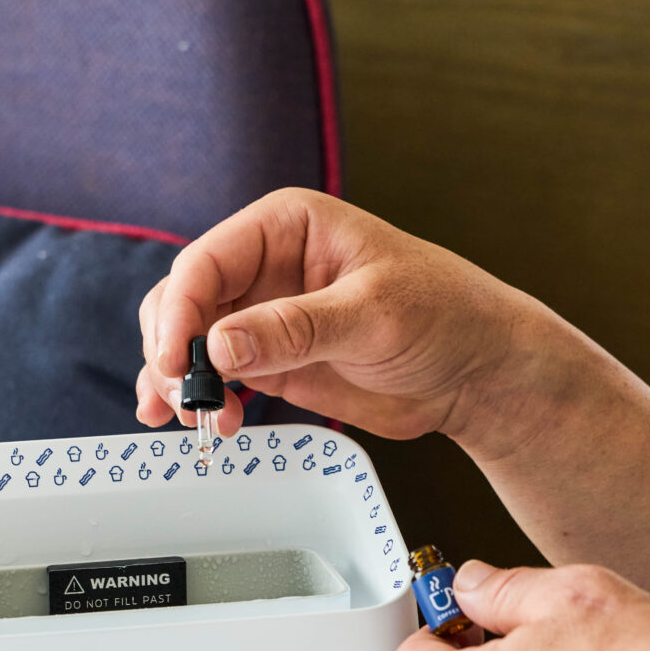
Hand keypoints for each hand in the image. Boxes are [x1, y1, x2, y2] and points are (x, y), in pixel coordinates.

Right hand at [136, 188, 547, 446]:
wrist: (478, 369)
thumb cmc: (445, 314)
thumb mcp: (373, 315)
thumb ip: (295, 329)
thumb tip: (220, 344)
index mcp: (286, 226)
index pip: (207, 261)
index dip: (180, 312)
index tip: (176, 361)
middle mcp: (265, 265)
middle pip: (184, 300)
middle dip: (171, 349)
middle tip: (182, 398)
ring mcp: (264, 315)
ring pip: (190, 341)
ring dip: (179, 382)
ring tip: (194, 420)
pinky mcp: (271, 360)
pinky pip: (217, 376)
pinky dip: (203, 400)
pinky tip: (209, 424)